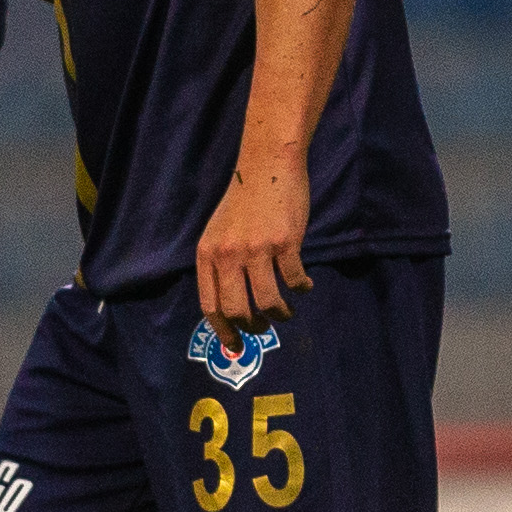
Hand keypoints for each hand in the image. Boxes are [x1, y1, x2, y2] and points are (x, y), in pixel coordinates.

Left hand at [194, 149, 313, 350]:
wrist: (267, 166)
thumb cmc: (244, 202)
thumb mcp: (219, 233)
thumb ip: (220, 264)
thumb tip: (229, 306)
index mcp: (207, 254)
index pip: (210, 305)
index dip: (223, 331)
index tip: (235, 345)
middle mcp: (228, 254)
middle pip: (237, 310)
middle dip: (252, 327)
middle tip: (264, 328)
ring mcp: (256, 249)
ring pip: (268, 302)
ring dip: (280, 315)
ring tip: (286, 312)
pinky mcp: (285, 243)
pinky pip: (294, 280)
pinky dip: (302, 289)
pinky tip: (305, 286)